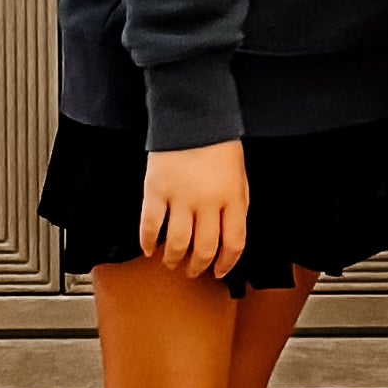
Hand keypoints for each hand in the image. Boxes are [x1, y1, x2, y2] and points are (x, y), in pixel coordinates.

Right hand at [141, 142, 248, 280]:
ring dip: (174, 259)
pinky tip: (149, 249)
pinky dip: (148, 242)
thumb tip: (229, 238)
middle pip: (204, 249)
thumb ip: (236, 207)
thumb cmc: (218, 144)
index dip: (227, 264)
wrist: (192, 115)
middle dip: (198, 267)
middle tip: (193, 271)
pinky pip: (151, 226)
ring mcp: (180, 197)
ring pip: (177, 243)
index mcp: (232, 198)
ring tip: (171, 262)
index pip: (234, 243)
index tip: (219, 271)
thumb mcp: (239, 176)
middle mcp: (208, 202)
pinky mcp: (156, 190)